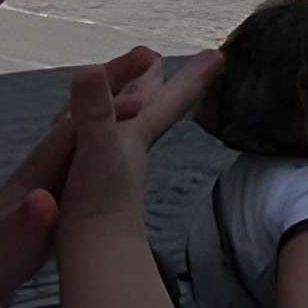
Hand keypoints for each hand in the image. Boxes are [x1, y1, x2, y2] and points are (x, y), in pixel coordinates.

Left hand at [0, 46, 217, 297]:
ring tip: (143, 81)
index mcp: (41, 168)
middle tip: (150, 56)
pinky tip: (117, 128)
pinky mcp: (55, 185)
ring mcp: (50, 171)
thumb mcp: (13, 243)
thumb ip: (28, 221)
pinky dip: (108, 123)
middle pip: (83, 110)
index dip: (108, 107)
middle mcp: (46, 161)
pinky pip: (88, 141)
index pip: (78, 126)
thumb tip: (42, 200)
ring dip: (113, 97)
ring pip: (86, 123)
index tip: (143, 96)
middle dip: (114, 80)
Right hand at [61, 46, 219, 236]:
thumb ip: (94, 111)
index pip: (170, 99)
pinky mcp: (91, 179)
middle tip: (169, 61)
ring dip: (133, 98)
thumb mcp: (94, 147)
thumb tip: (89, 69)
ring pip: (128, 120)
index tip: (218, 55)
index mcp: (136, 134)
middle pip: (152, 104)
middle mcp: (129, 145)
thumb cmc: (98, 202)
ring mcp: (111, 163)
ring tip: (138, 85)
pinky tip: (101, 131)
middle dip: (157, 80)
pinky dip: (104, 124)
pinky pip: (102, 139)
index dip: (193, 76)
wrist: (91, 252)